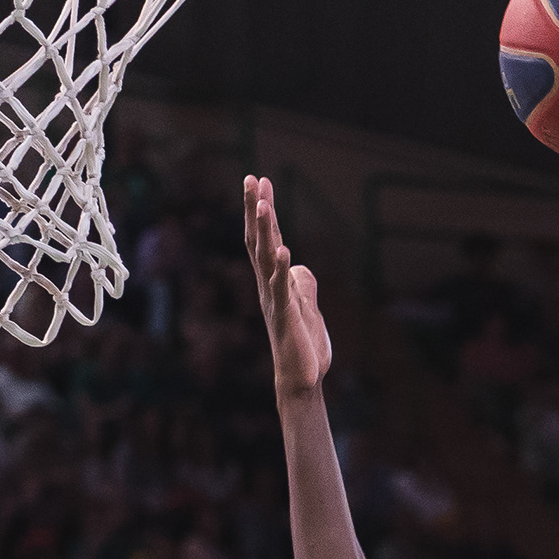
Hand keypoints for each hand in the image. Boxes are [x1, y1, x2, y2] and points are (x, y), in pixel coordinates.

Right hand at [244, 176, 331, 393]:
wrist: (301, 380)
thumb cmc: (302, 347)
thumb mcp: (307, 308)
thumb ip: (302, 285)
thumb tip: (299, 265)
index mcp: (273, 282)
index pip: (265, 239)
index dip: (263, 210)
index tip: (260, 180)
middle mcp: (268, 286)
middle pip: (258, 241)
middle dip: (256, 209)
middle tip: (252, 179)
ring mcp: (275, 300)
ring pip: (266, 260)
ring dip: (266, 232)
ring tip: (264, 204)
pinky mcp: (286, 317)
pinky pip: (282, 289)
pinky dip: (282, 270)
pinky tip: (285, 251)